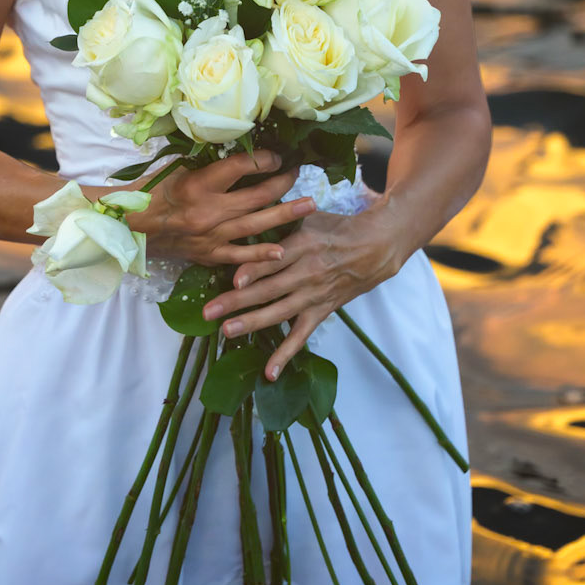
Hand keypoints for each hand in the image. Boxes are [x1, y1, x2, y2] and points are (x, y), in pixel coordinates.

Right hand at [139, 148, 316, 268]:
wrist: (132, 227)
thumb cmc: (155, 192)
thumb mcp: (179, 169)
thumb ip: (211, 166)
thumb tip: (243, 155)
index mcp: (198, 184)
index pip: (241, 167)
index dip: (264, 159)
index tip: (276, 156)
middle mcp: (208, 210)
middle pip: (256, 196)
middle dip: (282, 183)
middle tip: (299, 174)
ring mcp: (211, 236)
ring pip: (256, 224)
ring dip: (286, 214)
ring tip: (309, 205)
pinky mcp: (209, 254)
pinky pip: (240, 256)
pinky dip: (261, 254)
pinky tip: (283, 251)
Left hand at [201, 201, 402, 381]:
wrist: (375, 247)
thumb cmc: (336, 228)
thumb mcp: (310, 216)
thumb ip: (280, 218)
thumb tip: (247, 212)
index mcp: (302, 244)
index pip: (275, 259)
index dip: (255, 270)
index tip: (234, 279)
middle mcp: (306, 272)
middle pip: (269, 288)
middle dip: (237, 301)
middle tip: (209, 311)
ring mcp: (313, 295)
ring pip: (279, 312)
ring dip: (252, 323)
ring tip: (226, 331)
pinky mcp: (320, 311)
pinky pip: (301, 336)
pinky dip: (285, 354)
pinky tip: (269, 373)